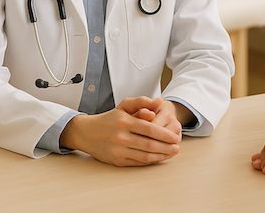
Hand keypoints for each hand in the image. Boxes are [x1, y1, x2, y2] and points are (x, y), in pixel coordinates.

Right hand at [60, 96, 180, 166]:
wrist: (88, 133)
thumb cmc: (110, 118)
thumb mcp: (124, 105)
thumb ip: (143, 102)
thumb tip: (160, 101)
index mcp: (124, 122)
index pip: (149, 129)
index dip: (165, 135)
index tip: (175, 137)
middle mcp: (121, 137)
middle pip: (149, 144)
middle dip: (166, 147)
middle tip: (177, 147)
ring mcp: (118, 150)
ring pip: (145, 156)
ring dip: (161, 156)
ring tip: (171, 153)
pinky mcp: (117, 161)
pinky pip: (138, 162)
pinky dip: (150, 161)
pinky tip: (158, 158)